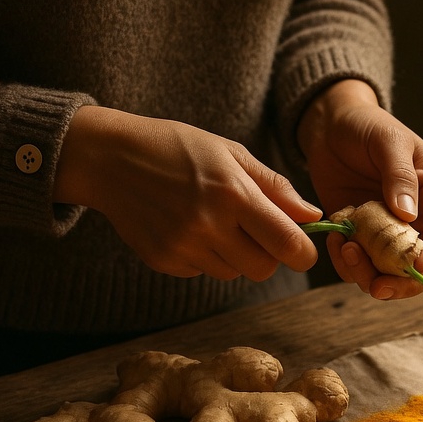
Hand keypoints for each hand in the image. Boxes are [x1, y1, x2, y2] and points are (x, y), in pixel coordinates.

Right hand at [55, 106, 322, 279]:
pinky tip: (187, 227)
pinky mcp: (163, 260)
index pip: (287, 245)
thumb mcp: (231, 154)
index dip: (303, 252)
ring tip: (214, 221)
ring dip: (235, 255)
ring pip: (234, 273)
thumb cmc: (178, 148)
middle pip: (263, 268)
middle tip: (255, 229)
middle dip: (269, 254)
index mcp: (234, 194)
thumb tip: (313, 217)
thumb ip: (276, 188)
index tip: (302, 247)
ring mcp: (183, 246)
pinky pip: (202, 272)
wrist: (110, 157)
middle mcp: (209, 225)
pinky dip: (204, 257)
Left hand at [298, 80, 422, 299]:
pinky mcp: (363, 240)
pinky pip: (362, 267)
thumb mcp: (388, 141)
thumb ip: (400, 175)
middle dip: (404, 283)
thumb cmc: (368, 126)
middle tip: (378, 286)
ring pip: (393, 275)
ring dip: (370, 275)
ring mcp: (391, 234)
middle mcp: (421, 220)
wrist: (331, 127)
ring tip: (346, 249)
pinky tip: (336, 240)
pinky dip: (348, 265)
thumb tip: (409, 214)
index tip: (419, 266)